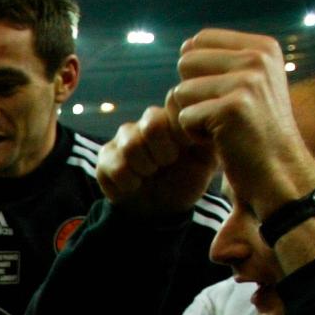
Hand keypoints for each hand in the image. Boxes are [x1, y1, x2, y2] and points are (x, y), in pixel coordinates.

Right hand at [96, 105, 216, 217]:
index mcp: (173, 118)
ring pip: (130, 144)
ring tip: (150, 175)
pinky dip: (127, 182)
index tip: (186, 147)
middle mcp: (147, 122)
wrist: (160, 211)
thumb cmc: (186, 181)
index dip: (179, 129)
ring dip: (144, 168)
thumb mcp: (207, 160)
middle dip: (163, 151)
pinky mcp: (105, 156)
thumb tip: (206, 119)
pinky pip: (113, 166)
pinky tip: (134, 186)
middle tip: (168, 164)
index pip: (174, 103)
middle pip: (151, 122)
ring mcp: (123, 138)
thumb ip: (208, 136)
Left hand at [166, 30, 314, 216]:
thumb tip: (186, 45)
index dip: (195, 71)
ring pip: (180, 92)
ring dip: (192, 117)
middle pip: (185, 63)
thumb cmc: (256, 133)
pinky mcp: (231, 108)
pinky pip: (184, 118)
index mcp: (262, 47)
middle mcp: (257, 58)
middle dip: (191, 94)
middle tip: (218, 115)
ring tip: (222, 129)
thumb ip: (225, 62)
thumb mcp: (251, 85)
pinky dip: (194, 136)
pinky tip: (222, 142)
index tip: (220, 95)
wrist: (279, 171)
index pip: (200, 40)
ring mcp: (246, 81)